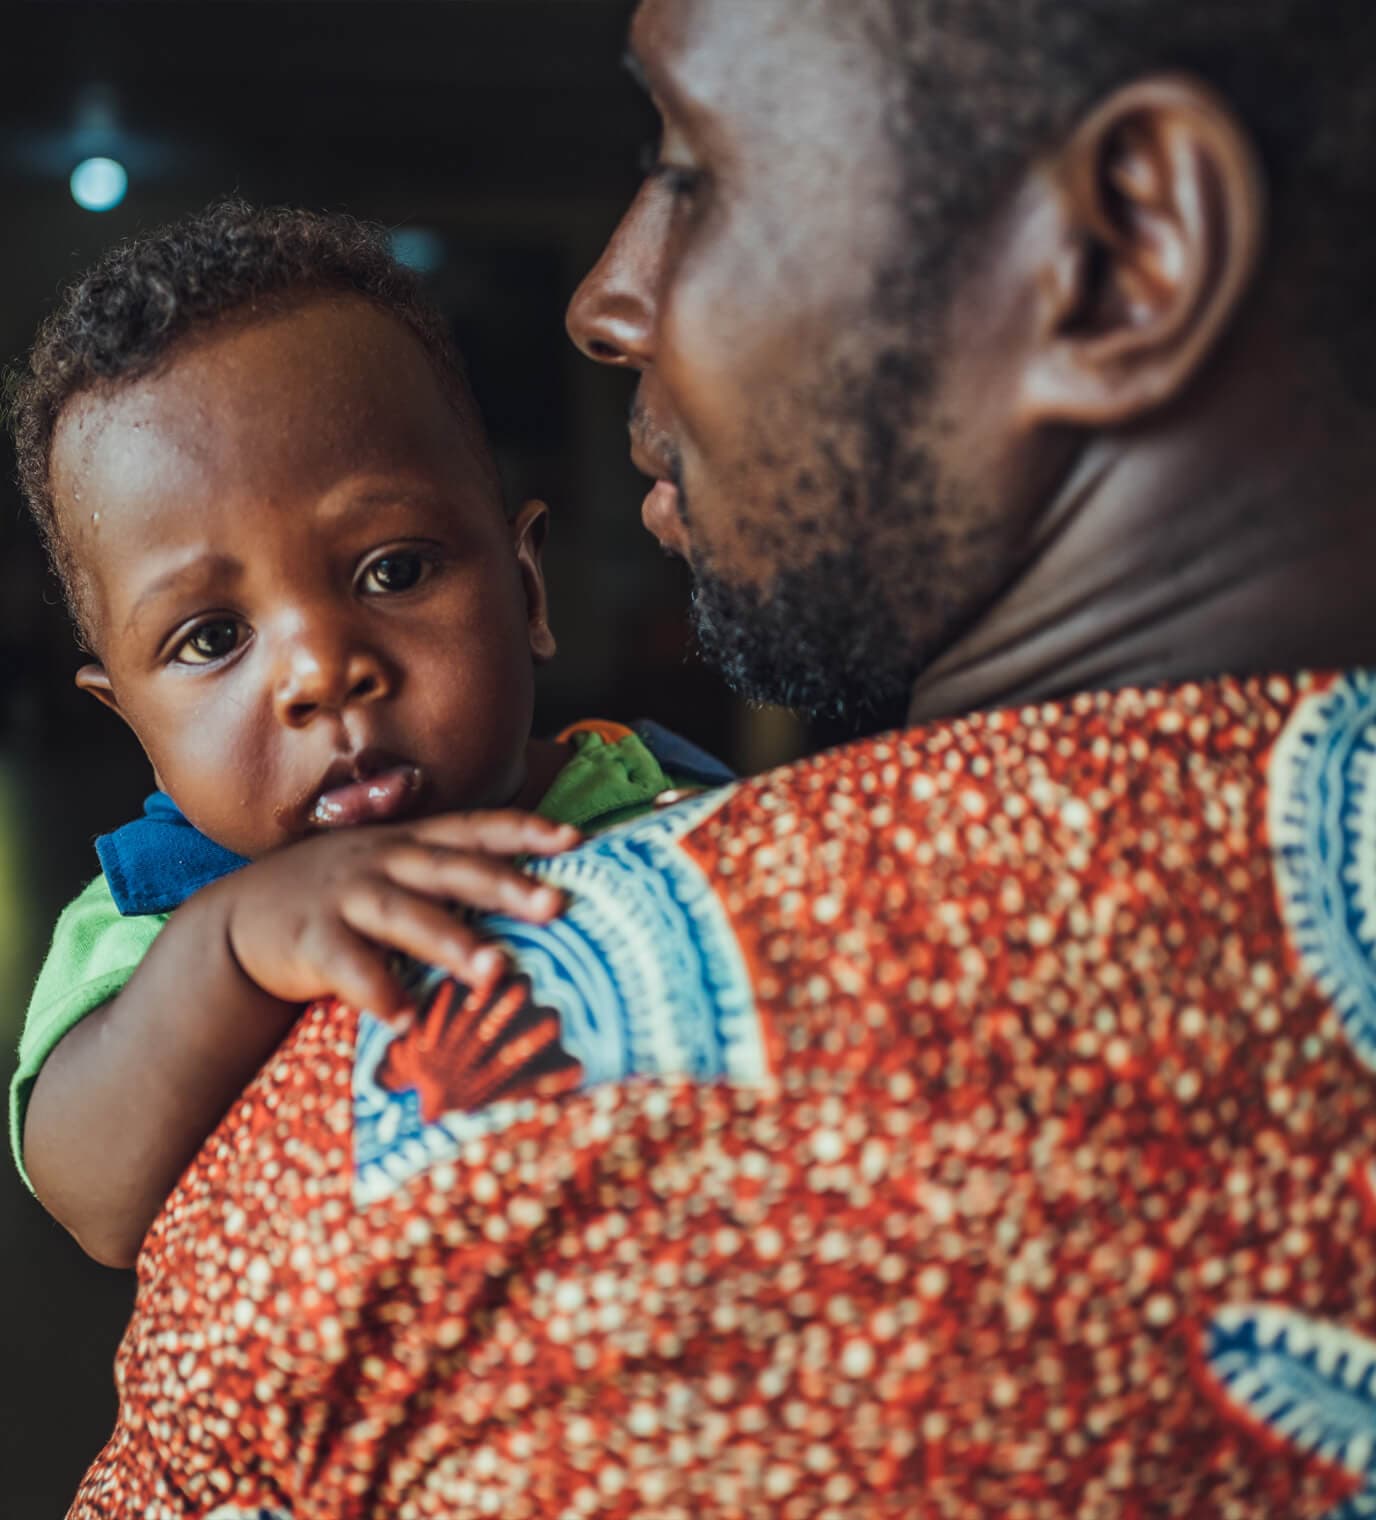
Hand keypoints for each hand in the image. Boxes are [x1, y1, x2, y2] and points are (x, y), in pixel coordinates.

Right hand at [220, 811, 578, 1015]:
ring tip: (494, 973)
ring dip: (450, 942)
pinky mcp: (309, 940)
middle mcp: (382, 861)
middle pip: (451, 868)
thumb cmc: (341, 898)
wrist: (241, 920)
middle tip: (555, 906)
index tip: (574, 839)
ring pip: (405, 915)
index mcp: (410, 842)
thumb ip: (448, 875)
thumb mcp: (391, 870)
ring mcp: (344, 898)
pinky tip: (405, 1020)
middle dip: (504, 885)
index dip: (523, 830)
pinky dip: (376, 991)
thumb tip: (537, 897)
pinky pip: (348, 967)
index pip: (475, 827)